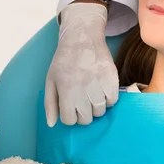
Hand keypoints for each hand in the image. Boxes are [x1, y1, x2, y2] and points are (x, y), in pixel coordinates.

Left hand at [45, 3, 118, 126]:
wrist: (82, 40)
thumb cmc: (64, 61)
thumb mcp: (50, 81)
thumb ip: (50, 104)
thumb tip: (52, 124)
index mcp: (66, 92)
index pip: (70, 120)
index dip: (69, 115)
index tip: (70, 106)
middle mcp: (83, 91)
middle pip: (86, 119)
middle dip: (82, 113)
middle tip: (81, 101)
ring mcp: (99, 85)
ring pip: (100, 112)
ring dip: (96, 107)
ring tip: (91, 94)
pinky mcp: (112, 80)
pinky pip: (113, 101)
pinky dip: (108, 99)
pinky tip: (102, 89)